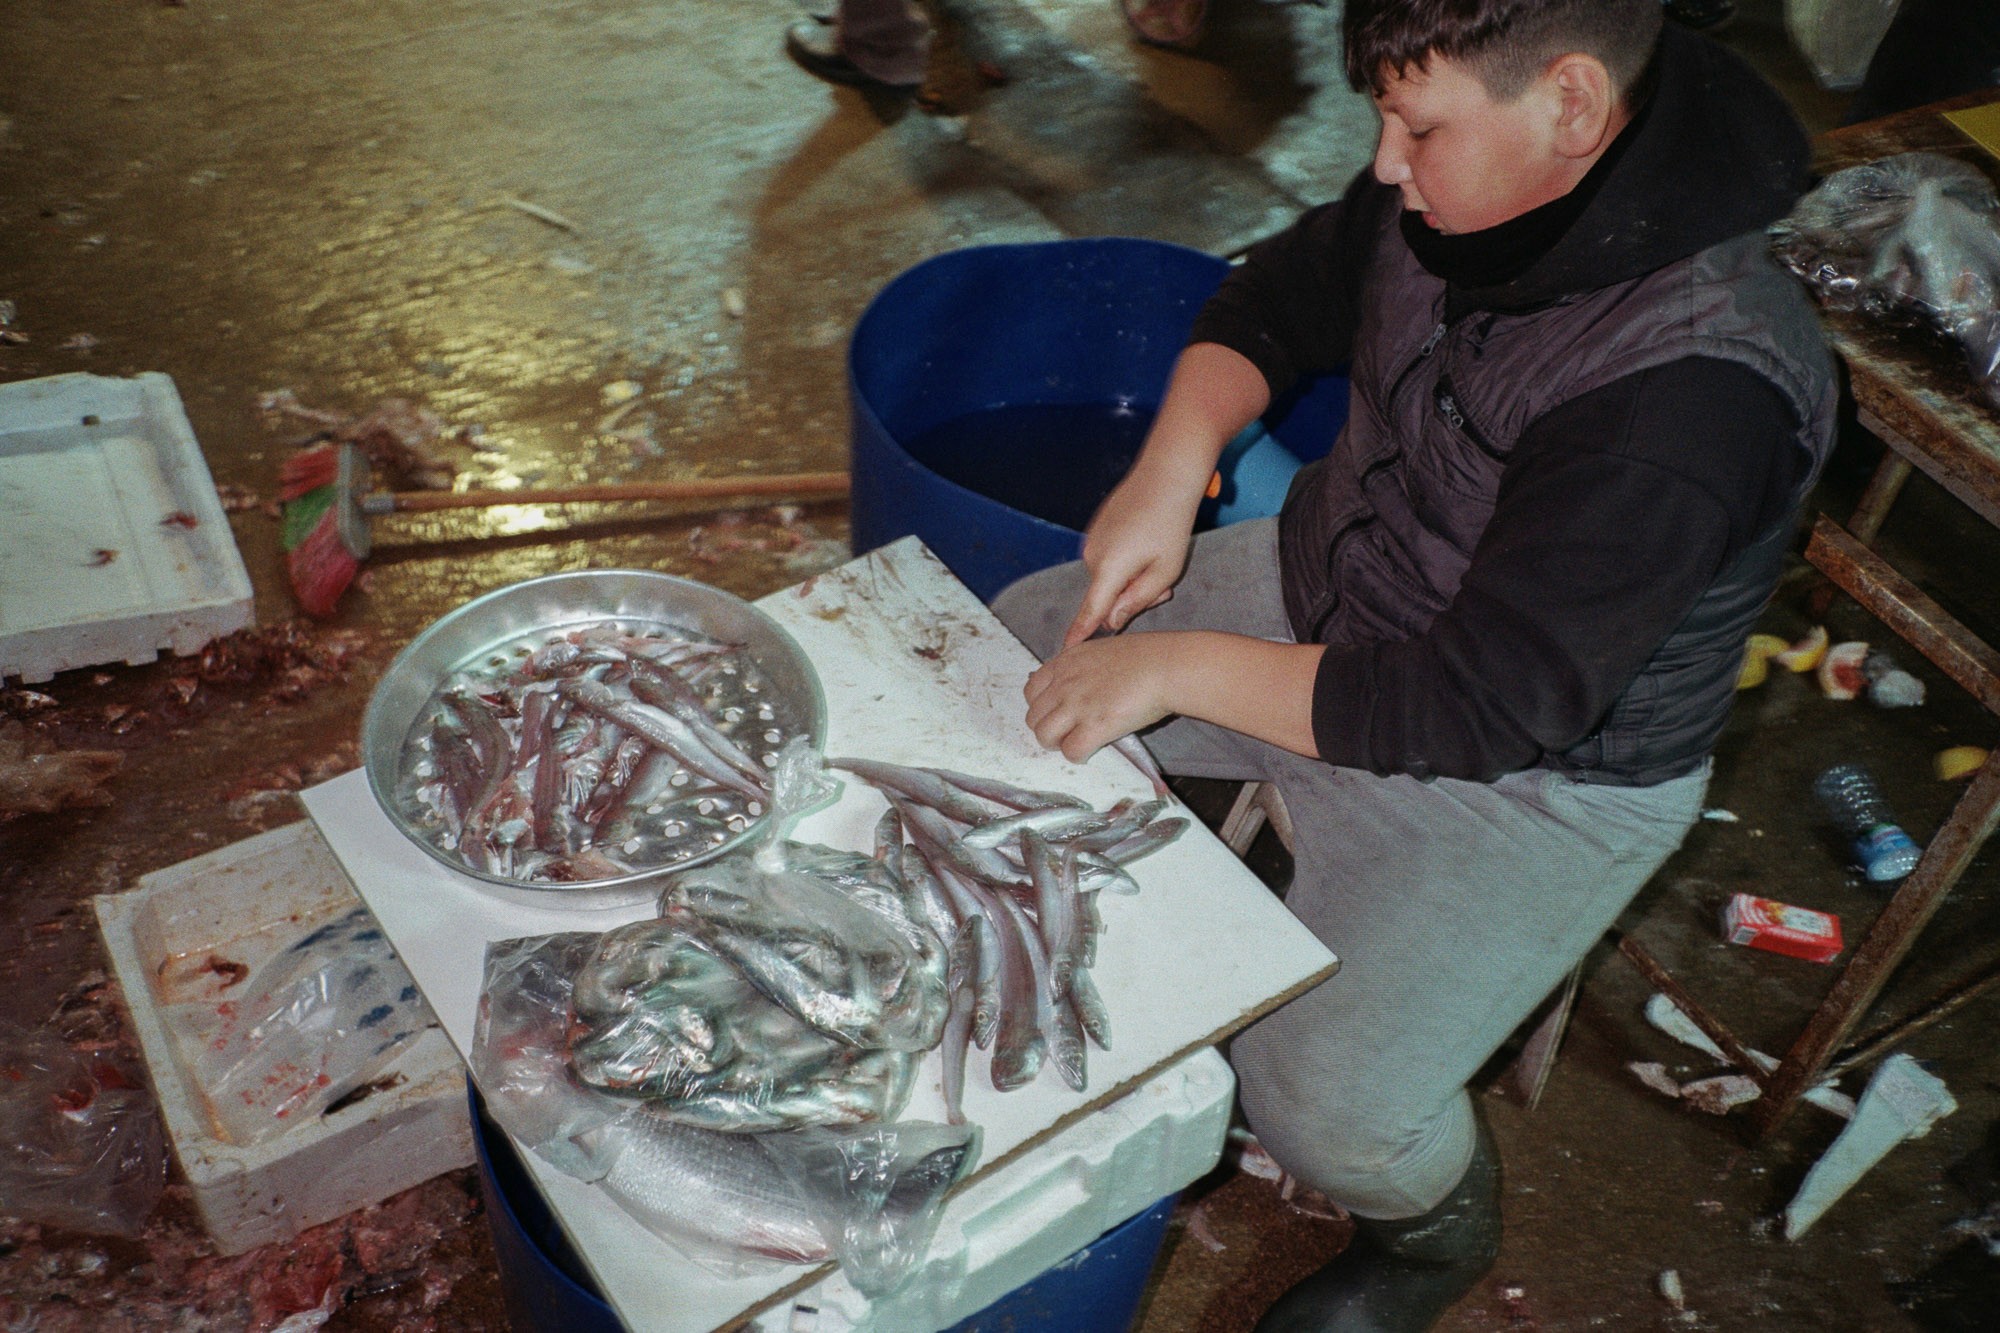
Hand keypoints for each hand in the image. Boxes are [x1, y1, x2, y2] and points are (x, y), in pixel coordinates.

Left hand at [1024, 633, 1184, 761]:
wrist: (1165, 666)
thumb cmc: (1145, 656)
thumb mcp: (1101, 651)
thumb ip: (1081, 668)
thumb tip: (1078, 685)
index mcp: (1065, 662)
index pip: (1031, 691)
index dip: (1042, 707)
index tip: (1056, 712)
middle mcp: (1064, 684)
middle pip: (1034, 717)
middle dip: (1048, 728)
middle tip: (1067, 732)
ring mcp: (1077, 706)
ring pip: (1045, 737)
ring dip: (1058, 744)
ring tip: (1076, 742)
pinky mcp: (1094, 727)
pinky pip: (1071, 751)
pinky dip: (1077, 755)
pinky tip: (1090, 750)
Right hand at [1062, 466, 1203, 648]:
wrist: (1166, 474)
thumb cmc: (1171, 522)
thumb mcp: (1165, 571)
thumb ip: (1138, 600)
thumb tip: (1112, 620)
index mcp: (1109, 569)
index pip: (1090, 612)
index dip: (1079, 634)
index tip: (1065, 650)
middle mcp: (1092, 556)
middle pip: (1107, 595)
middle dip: (1133, 596)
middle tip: (1164, 585)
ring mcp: (1092, 540)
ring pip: (1110, 576)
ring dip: (1132, 577)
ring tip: (1158, 555)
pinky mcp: (1097, 530)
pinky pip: (1109, 558)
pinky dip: (1127, 560)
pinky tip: (1148, 540)